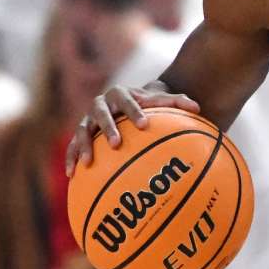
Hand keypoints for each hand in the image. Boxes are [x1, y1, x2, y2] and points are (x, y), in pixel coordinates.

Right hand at [65, 82, 199, 176]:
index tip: (144, 124)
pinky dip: (70, 158)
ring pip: (82, 130)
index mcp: (121, 94)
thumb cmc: (146, 105)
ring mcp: (88, 119)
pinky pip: (71, 146)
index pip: (128, 100)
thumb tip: (198, 108)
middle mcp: (101, 104)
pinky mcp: (80, 134)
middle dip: (108, 127)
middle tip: (117, 144)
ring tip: (89, 162)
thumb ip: (177, 102)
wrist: (123, 104)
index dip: (134, 110)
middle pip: (101, 113)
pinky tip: (71, 174)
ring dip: (84, 144)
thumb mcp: (160, 102)